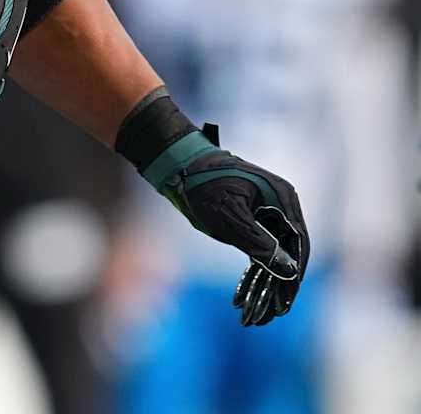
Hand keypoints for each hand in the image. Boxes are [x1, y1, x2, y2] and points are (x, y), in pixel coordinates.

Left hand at [148, 126, 308, 325]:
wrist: (177, 161)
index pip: (299, 244)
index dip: (295, 275)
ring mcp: (267, 211)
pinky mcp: (252, 217)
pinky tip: (248, 295)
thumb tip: (289, 271)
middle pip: (290, 251)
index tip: (288, 302)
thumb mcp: (230, 217)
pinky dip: (255, 270)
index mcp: (283, 200)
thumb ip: (260, 244)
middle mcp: (281, 205)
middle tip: (274, 315)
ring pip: (275, 253)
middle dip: (282, 285)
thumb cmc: (201, 184)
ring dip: (267, 282)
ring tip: (261, 313)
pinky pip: (260, 247)